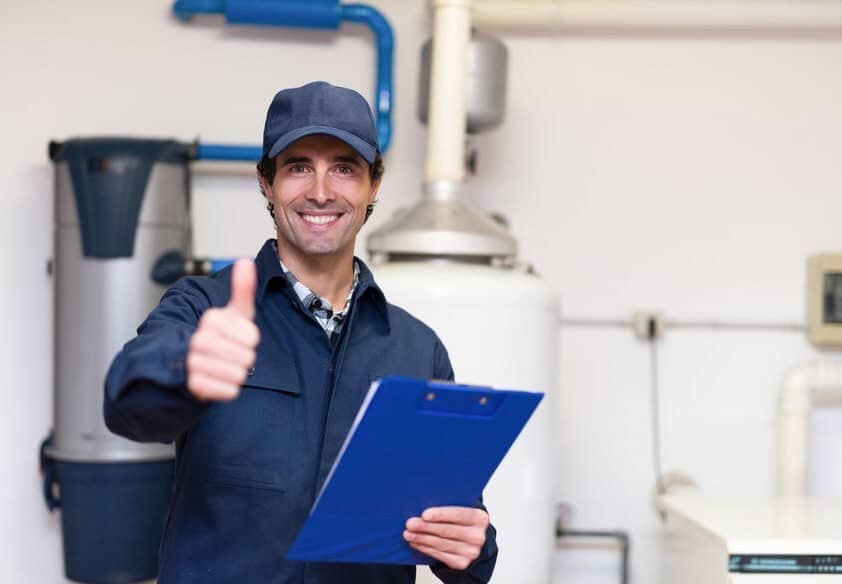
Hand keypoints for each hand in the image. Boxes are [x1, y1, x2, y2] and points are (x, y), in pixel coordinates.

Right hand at [186, 259, 259, 400]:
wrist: (191, 363)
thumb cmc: (221, 336)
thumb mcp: (234, 312)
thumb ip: (242, 288)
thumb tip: (245, 260)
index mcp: (211, 320)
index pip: (252, 337)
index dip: (249, 340)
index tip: (236, 337)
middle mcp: (199, 339)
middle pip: (247, 358)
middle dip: (243, 359)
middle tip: (229, 354)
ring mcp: (194, 362)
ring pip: (239, 375)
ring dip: (236, 374)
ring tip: (223, 366)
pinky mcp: (194, 386)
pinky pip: (230, 391)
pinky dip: (228, 389)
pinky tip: (217, 380)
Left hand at [403, 506, 488, 570]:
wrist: (473, 541)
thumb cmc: (462, 521)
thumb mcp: (461, 510)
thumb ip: (449, 505)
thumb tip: (423, 503)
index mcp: (479, 518)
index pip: (458, 515)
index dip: (440, 514)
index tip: (424, 514)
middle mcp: (478, 536)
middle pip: (447, 530)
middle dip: (426, 527)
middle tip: (410, 524)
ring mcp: (471, 552)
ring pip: (441, 544)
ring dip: (421, 538)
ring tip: (408, 534)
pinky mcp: (462, 563)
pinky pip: (440, 555)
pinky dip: (425, 548)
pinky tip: (416, 543)